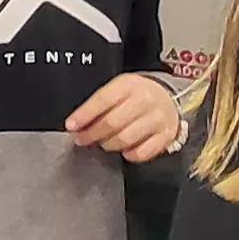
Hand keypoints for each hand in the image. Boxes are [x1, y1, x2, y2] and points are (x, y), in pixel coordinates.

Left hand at [68, 73, 184, 160]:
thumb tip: (77, 122)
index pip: (103, 100)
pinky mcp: (165, 136)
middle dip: (91, 134)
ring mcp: (157, 119)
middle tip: (81, 138)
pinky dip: (128, 154)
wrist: (168, 99)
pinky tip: (124, 149)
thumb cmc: (137, 96)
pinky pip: (141, 153)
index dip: (84, 115)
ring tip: (103, 142)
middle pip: (112, 123)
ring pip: (124, 140)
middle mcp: (145, 100)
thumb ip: (99, 103)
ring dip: (108, 144)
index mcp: (129, 85)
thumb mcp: (118, 89)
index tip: (71, 125)